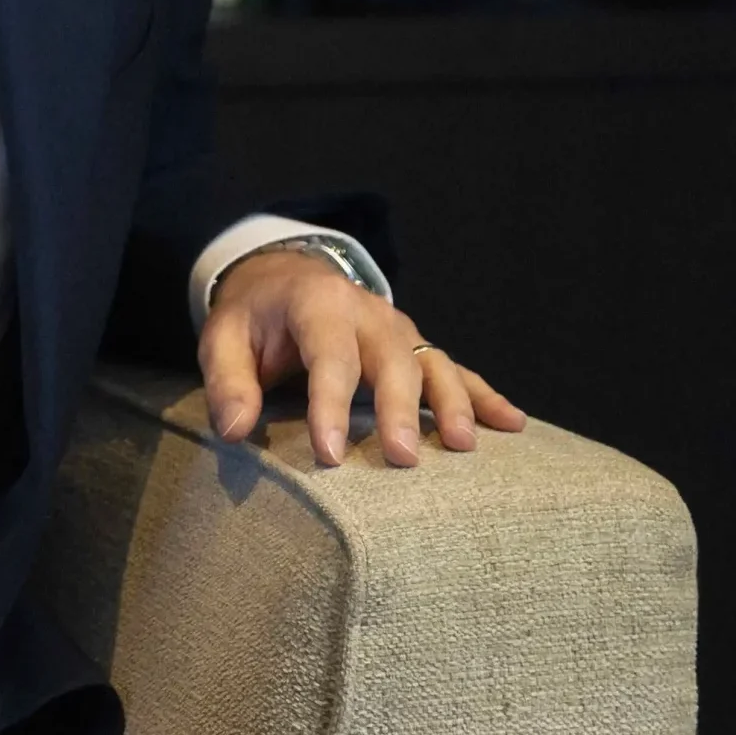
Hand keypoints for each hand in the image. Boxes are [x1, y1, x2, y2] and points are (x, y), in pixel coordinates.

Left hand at [200, 249, 528, 468]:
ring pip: (432, 364)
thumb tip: (234, 432)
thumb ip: (228, 382)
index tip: (329, 454)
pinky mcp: (415, 346)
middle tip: (402, 459)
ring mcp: (398, 328)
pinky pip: (454, 369)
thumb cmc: (253, 317)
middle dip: (398, 410)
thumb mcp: (223, 337)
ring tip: (462, 447)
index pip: (329, 355)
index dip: (329, 404)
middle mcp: (367, 312)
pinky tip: (512, 425)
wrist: (285, 276)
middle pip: (390, 360)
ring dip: (451, 404)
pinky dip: (484, 396)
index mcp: (318, 303)